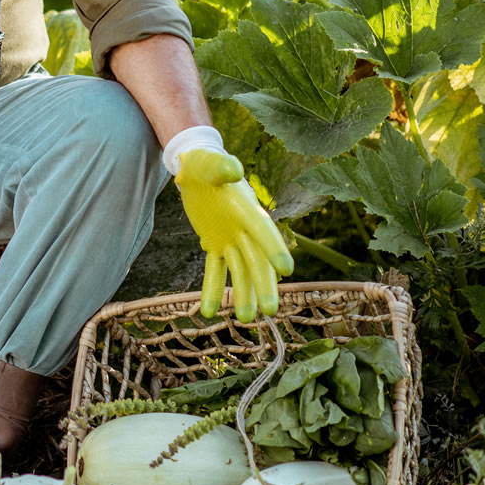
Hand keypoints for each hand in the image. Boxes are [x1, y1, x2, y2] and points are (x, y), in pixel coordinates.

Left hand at [175, 148, 292, 321]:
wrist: (196, 170)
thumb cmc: (204, 164)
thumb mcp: (208, 164)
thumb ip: (221, 167)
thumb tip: (233, 168)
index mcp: (247, 209)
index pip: (263, 231)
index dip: (274, 249)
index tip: (287, 270)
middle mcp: (244, 228)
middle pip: (257, 260)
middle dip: (263, 284)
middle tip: (270, 310)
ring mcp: (231, 239)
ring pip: (240, 270)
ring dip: (243, 293)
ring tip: (247, 319)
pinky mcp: (215, 244)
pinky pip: (215, 270)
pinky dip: (213, 289)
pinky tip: (209, 311)